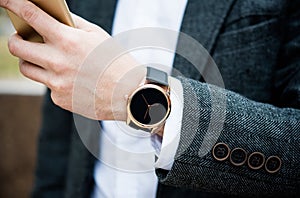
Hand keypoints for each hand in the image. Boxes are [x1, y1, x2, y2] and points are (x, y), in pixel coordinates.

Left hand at [1, 0, 144, 119]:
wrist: (129, 94)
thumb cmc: (115, 61)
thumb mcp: (97, 35)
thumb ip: (71, 24)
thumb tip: (50, 16)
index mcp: (69, 41)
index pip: (31, 16)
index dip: (13, 5)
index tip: (5, 2)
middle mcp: (58, 63)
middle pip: (16, 47)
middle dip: (15, 39)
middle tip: (22, 38)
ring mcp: (57, 83)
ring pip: (26, 69)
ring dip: (31, 61)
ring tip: (46, 59)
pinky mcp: (59, 98)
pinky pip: (47, 86)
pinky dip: (54, 79)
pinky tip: (71, 79)